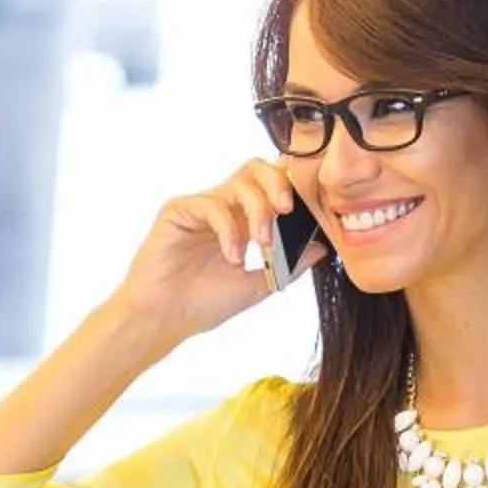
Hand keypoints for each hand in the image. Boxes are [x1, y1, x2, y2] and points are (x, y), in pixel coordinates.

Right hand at [113, 158, 310, 343]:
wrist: (164, 319)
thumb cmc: (205, 303)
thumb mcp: (260, 285)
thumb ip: (290, 265)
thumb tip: (323, 248)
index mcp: (244, 219)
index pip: (272, 185)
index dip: (293, 188)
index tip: (312, 211)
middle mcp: (224, 206)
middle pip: (257, 168)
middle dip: (279, 183)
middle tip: (288, 211)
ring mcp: (201, 206)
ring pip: (239, 183)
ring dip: (259, 211)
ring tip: (262, 246)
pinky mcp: (178, 210)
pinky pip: (213, 205)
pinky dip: (230, 230)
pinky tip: (232, 258)